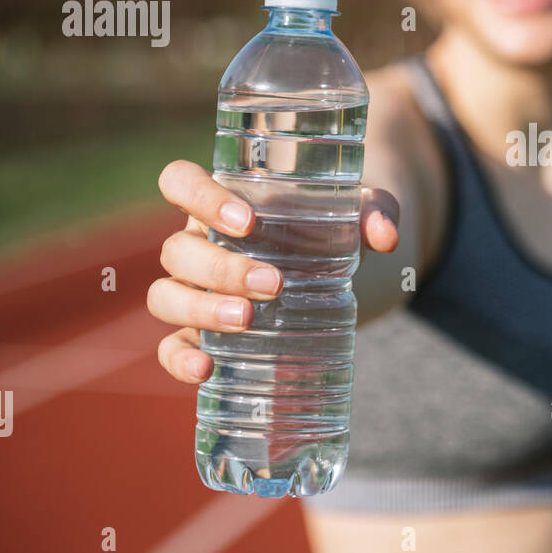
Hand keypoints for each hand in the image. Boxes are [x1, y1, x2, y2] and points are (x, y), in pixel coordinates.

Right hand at [149, 159, 399, 384]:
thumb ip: (376, 212)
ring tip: (248, 320)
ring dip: (201, 308)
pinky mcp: (203, 335)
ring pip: (166, 296)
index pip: (180, 182)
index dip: (200, 197)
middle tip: (275, 284)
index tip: (247, 222)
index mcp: (223, 203)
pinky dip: (180, 359)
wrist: (344, 273)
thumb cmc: (336, 229)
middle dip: (221, 268)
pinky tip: (206, 370)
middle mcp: (199, 244)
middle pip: (178, 250)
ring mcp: (196, 291)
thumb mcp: (360, 213)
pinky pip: (171, 347)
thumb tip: (385, 235)